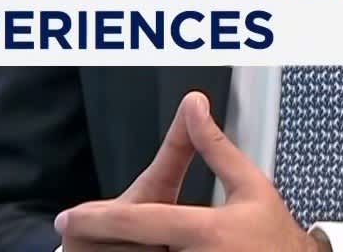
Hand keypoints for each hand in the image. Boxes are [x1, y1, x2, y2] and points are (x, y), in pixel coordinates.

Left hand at [55, 91, 318, 251]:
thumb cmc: (274, 236)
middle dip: (110, 244)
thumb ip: (213, 148)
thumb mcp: (251, 187)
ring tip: (133, 246)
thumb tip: (193, 104)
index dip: (96, 220)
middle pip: (135, 246)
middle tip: (93, 239)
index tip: (68, 218)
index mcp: (207, 231)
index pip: (139, 222)